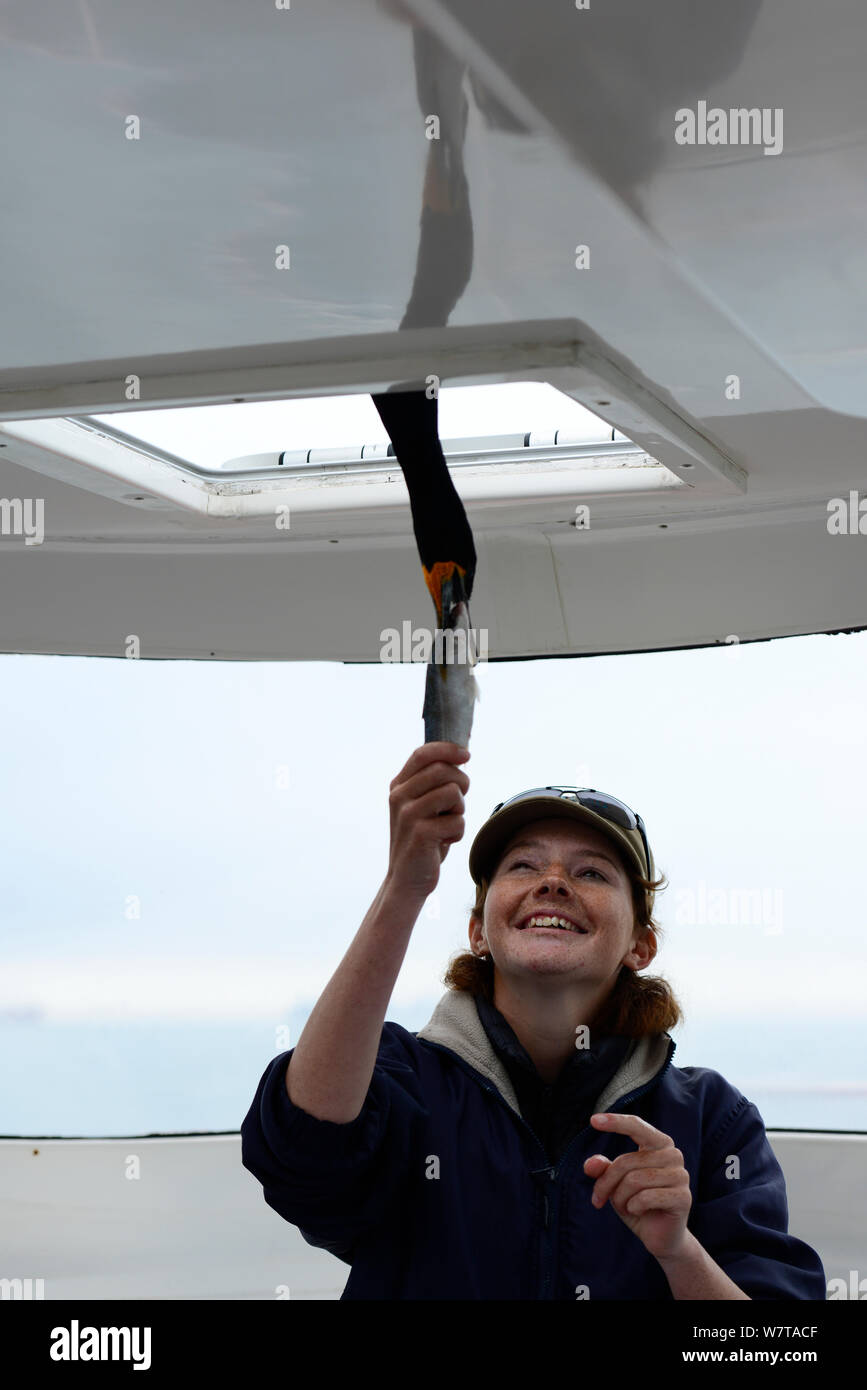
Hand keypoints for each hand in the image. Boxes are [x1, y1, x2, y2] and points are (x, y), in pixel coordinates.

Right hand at [385, 742, 469, 900]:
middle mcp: (399, 797)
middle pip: (443, 770)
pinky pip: (458, 820)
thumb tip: (461, 755)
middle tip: (457, 804)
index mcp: (398, 786)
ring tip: (447, 824)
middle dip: (462, 783)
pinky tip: (444, 842)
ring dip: (459, 810)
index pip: (423, 754)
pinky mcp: (420, 834)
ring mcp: (408, 815)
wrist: (407, 879)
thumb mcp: (423, 805)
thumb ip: (434, 782)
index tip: (467, 754)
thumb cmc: (423, 838)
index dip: (448, 749)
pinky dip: (458, 832)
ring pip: (453, 793)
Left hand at [583, 1113, 691, 1261]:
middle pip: (626, 1161)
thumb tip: (590, 1164)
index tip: (592, 1120)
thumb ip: (603, 1170)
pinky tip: (637, 1211)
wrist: (660, 1237)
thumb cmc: (637, 1203)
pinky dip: (633, 1207)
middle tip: (597, 1199)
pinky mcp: (683, 1197)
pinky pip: (646, 1197)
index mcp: (658, 1144)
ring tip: (624, 1206)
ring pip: (634, 1180)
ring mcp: (681, 1176)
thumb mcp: (615, 1184)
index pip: (636, 1126)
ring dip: (620, 1197)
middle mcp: (673, 1155)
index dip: (616, 1122)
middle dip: (606, 1183)